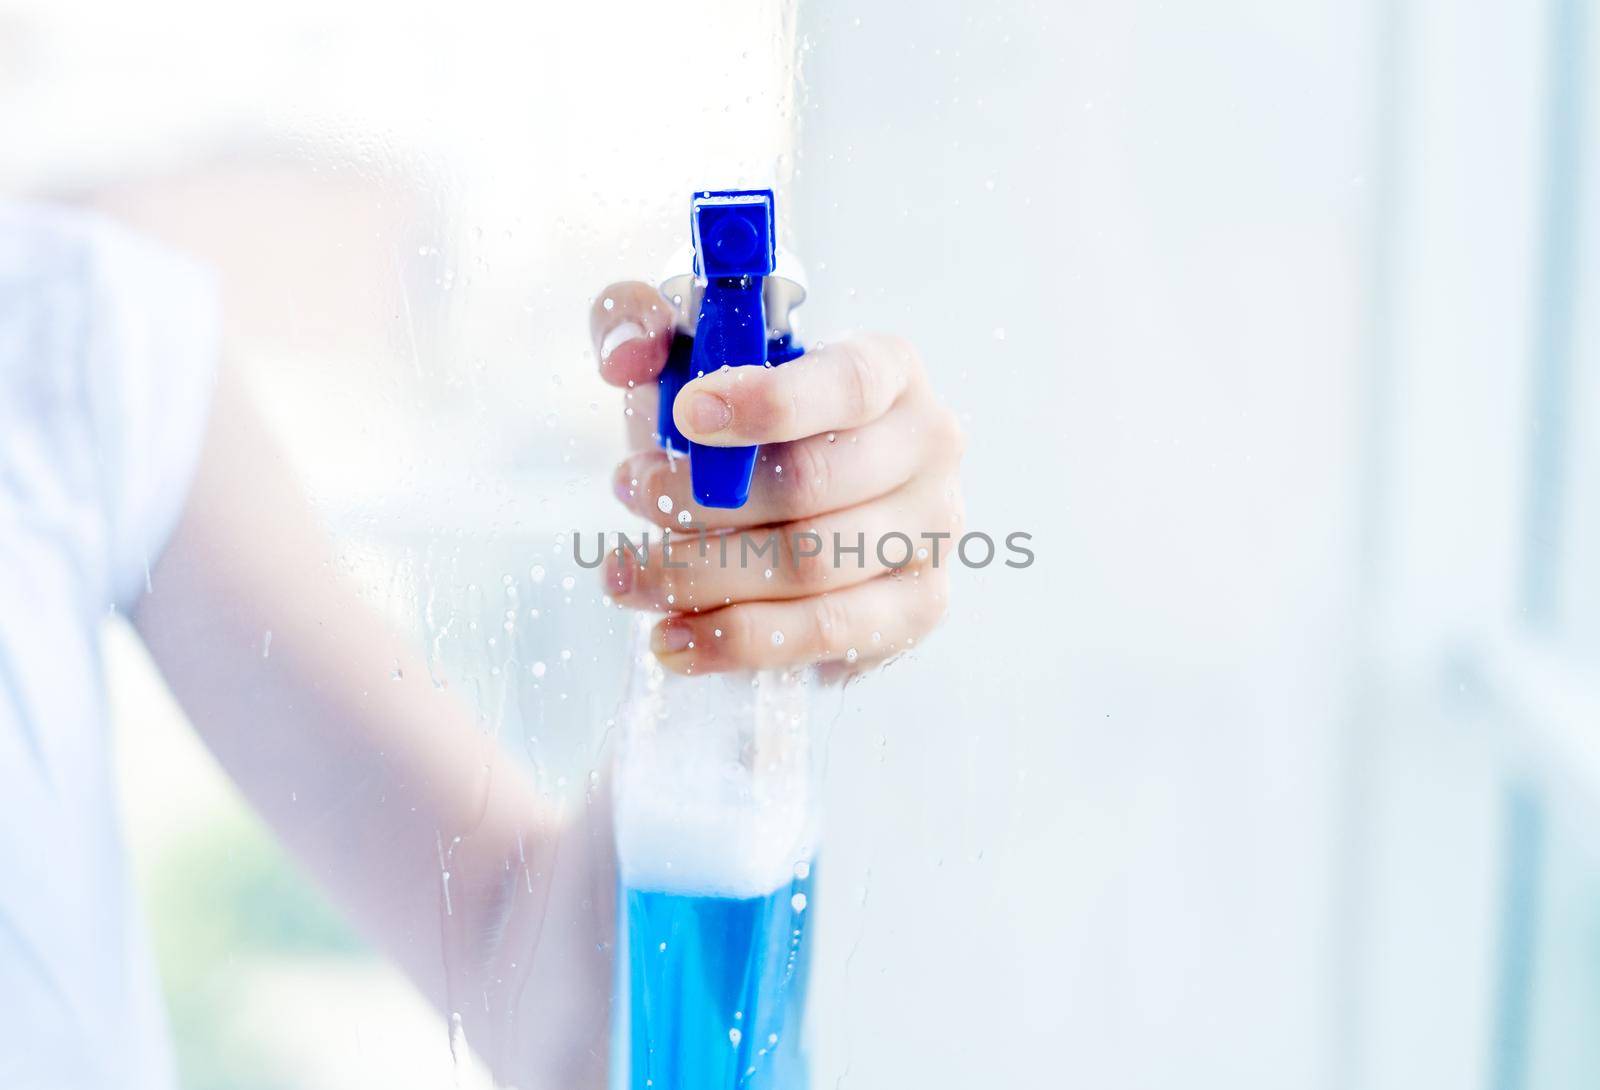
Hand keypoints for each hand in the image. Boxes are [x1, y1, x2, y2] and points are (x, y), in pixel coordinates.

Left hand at [590, 281, 965, 676]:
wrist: (790, 494)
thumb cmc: (740, 417)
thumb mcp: (684, 351)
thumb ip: (638, 320)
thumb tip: (629, 360)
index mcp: (889, 368)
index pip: (848, 384)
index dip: (769, 402)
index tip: (686, 414)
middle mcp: (928, 447)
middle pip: (813, 486)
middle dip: (701, 499)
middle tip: (629, 494)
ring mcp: (931, 532)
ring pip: (811, 567)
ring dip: (701, 576)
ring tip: (625, 576)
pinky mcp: (917, 607)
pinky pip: (827, 633)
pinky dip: (738, 642)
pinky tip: (673, 639)